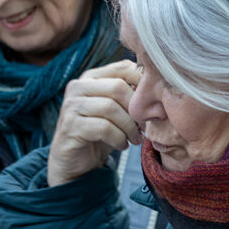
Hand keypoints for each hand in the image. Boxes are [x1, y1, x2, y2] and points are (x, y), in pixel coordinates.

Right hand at [48, 60, 141, 186]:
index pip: (123, 68)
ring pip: (110, 108)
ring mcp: (71, 105)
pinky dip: (119, 138)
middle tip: (143, 126)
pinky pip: (103, 128)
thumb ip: (129, 96)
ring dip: (129, 127)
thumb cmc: (99, 133)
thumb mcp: (116, 111)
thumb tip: (158, 90)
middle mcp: (78, 87)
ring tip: (135, 138)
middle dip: (136, 110)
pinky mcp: (70, 125)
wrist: (75, 160)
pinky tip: (122, 145)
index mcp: (91, 77)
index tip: (152, 105)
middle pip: (118, 87)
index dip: (143, 83)